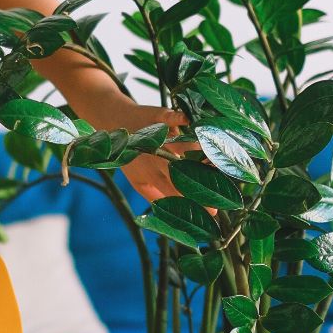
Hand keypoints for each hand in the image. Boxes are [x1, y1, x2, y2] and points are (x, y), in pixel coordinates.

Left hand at [106, 104, 217, 218]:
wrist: (114, 123)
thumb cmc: (130, 155)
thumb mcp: (137, 181)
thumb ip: (155, 196)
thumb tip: (173, 215)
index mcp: (152, 175)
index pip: (175, 192)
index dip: (193, 202)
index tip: (213, 211)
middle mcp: (156, 158)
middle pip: (180, 171)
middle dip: (199, 180)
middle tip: (218, 187)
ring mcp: (158, 137)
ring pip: (179, 147)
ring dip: (194, 151)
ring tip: (212, 157)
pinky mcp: (159, 117)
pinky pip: (170, 117)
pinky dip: (179, 118)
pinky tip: (188, 121)